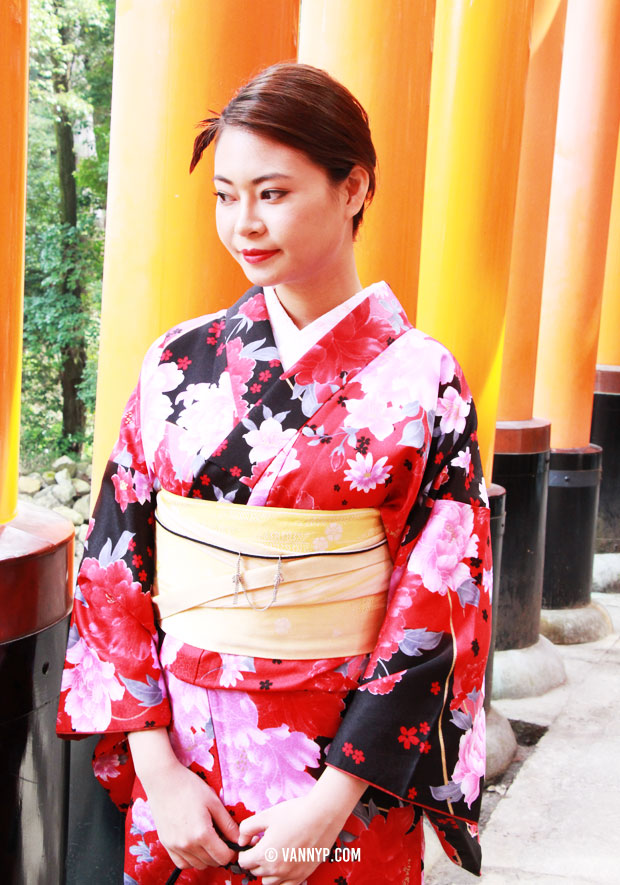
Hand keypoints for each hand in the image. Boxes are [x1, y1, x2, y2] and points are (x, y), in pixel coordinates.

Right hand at [128, 728, 238, 869]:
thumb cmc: (188, 787)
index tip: (233, 844)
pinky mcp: (166, 844)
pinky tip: (195, 846)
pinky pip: (181, 863)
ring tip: (209, 840)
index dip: (232, 852)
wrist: (163, 780)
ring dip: (207, 857)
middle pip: (211, 862)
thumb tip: (239, 839)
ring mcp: (175, 846)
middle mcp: (187, 844)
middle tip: (223, 839)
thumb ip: (227, 824)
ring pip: (197, 865)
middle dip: (221, 854)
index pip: (223, 857)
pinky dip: (191, 859)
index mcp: (201, 834)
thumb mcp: (213, 802)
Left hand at [236, 796, 337, 883]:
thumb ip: (247, 828)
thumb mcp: (266, 815)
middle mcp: (276, 869)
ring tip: (276, 853)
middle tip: (265, 843)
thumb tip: (241, 840)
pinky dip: (282, 879)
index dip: (245, 851)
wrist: (322, 815)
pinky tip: (286, 863)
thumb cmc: (296, 813)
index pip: (243, 862)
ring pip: (269, 882)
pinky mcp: (303, 875)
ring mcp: (290, 875)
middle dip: (256, 859)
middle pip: (255, 871)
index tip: (252, 842)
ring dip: (267, 871)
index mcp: (264, 854)